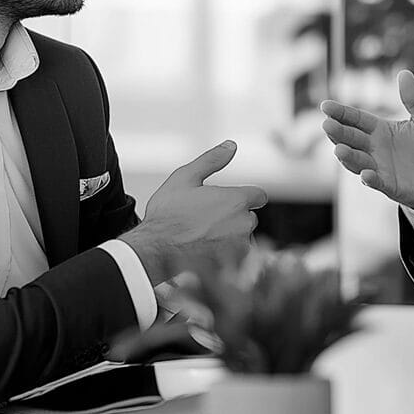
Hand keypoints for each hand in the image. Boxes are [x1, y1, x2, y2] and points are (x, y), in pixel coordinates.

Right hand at [121, 141, 266, 283]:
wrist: (155, 251)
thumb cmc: (167, 215)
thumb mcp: (185, 178)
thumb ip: (211, 160)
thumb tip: (230, 146)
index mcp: (236, 200)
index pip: (258, 196)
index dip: (245, 197)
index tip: (229, 202)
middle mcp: (243, 223)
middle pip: (249, 217)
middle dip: (233, 217)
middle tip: (206, 220)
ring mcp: (239, 247)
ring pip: (243, 238)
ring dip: (230, 237)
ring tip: (202, 237)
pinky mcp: (232, 266)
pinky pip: (237, 258)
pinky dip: (226, 255)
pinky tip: (205, 251)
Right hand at [319, 70, 413, 210]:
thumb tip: (404, 73)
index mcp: (381, 130)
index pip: (356, 119)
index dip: (341, 113)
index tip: (325, 106)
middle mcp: (375, 149)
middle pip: (351, 138)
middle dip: (338, 132)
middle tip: (327, 124)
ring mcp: (380, 168)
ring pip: (357, 161)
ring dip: (348, 156)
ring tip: (339, 150)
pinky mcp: (390, 186)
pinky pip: (377, 183)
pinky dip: (370, 179)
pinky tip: (366, 175)